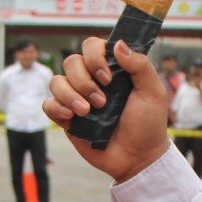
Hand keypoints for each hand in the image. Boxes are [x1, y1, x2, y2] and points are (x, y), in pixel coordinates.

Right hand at [44, 37, 172, 182]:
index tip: (108, 79)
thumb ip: (140, 65)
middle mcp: (91, 80)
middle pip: (71, 62)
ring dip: (70, 95)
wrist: (138, 157)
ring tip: (87, 112)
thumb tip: (117, 44)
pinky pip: (48, 104)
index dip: (95, 57)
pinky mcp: (67, 119)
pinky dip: (56, 107)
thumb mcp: (153, 92)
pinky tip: (71, 117)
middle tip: (101, 102)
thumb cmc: (148, 124)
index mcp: (111, 70)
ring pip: (56, 81)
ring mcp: (77, 99)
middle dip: (84, 81)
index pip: (91, 47)